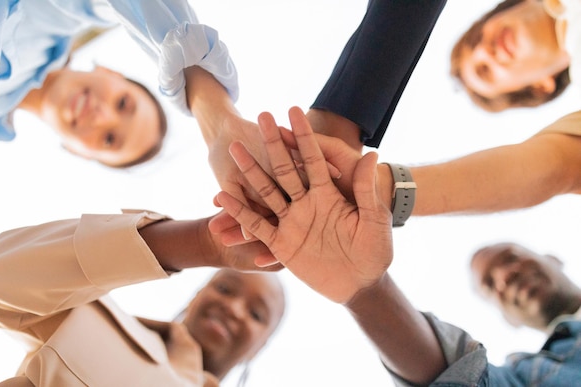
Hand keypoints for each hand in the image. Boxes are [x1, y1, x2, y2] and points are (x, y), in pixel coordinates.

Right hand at [215, 106, 392, 303]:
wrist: (362, 282)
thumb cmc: (376, 250)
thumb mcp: (374, 220)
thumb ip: (366, 190)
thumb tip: (372, 155)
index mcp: (328, 194)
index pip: (313, 157)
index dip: (303, 135)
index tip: (292, 110)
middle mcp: (307, 203)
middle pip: (285, 168)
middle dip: (272, 143)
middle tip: (258, 117)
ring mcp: (292, 222)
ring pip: (266, 192)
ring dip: (250, 171)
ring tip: (233, 149)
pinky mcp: (282, 244)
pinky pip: (258, 225)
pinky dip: (240, 212)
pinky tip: (223, 196)